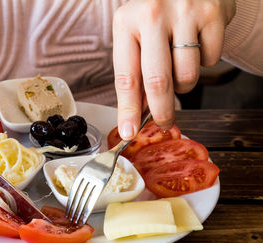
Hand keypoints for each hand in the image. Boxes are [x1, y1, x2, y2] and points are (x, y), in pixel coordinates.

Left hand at [113, 0, 234, 139]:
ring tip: (179, 65)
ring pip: (187, 75)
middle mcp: (152, 15)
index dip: (128, 110)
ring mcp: (184, 13)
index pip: (126, 77)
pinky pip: (210, 60)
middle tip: (163, 123)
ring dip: (184, 83)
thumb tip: (138, 113)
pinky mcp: (213, 14)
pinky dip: (204, 62)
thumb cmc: (157, 15)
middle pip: (157, 81)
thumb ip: (136, 71)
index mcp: (126, 22)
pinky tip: (196, 45)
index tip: (129, 131)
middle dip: (161, 112)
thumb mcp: (136, 36)